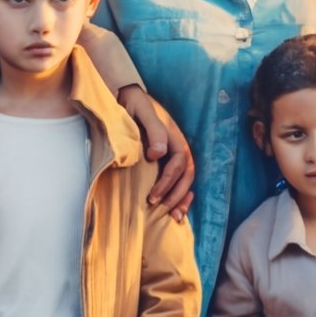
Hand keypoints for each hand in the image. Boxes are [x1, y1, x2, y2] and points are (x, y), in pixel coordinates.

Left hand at [117, 85, 194, 220]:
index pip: (178, 163)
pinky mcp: (167, 160)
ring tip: (174, 216)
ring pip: (186, 180)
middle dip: (176, 194)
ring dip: (182, 198)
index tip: (152, 194)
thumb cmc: (134, 106)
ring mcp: (174, 153)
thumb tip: (158, 154)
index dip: (167, 181)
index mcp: (174, 137)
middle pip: (187, 175)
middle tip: (159, 208)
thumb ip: (153, 131)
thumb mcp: (142, 112)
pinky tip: (175, 209)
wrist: (128, 99)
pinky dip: (180, 195)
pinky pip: (180, 180)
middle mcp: (178, 146)